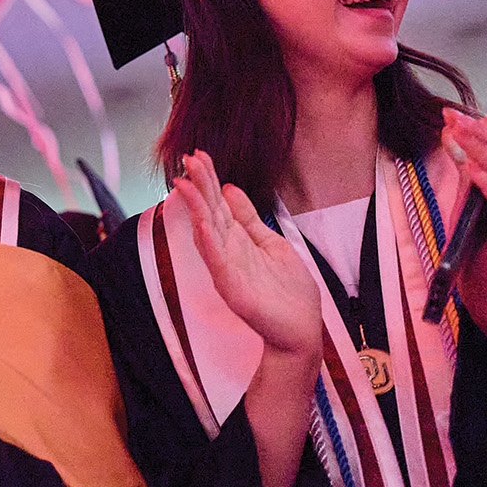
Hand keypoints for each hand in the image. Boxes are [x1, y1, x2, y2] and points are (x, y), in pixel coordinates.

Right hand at [174, 151, 321, 357]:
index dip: (209, 180)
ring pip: (207, 231)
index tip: (199, 155)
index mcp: (238, 240)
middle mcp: (227, 251)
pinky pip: (217, 261)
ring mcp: (227, 269)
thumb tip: (230, 189)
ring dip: (196, 208)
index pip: (218, 203)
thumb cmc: (288, 293)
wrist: (300, 330)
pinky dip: (208, 243)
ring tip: (186, 184)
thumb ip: (250, 219)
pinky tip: (202, 225)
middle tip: (188, 159)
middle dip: (199, 185)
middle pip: (210, 212)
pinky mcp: (232, 288)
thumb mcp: (272, 244)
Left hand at [443, 108, 486, 321]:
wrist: (483, 281)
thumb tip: (452, 129)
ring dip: (484, 149)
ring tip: (459, 136)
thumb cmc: (475, 236)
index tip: (462, 115)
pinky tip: (472, 170)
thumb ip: (465, 163)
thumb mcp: (467, 192)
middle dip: (485, 130)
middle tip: (455, 119)